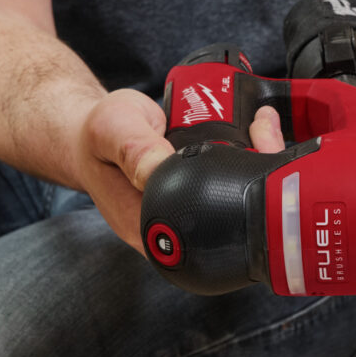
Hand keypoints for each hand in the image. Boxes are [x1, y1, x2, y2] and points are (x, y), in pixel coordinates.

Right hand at [75, 91, 285, 250]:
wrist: (92, 137)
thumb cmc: (95, 138)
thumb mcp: (110, 132)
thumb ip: (133, 149)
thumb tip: (161, 169)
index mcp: (150, 227)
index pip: (207, 228)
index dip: (236, 198)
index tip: (253, 153)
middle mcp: (175, 226)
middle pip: (232, 215)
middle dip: (258, 174)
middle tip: (263, 132)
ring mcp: (190, 210)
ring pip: (238, 197)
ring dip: (259, 162)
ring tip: (263, 127)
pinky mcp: (199, 191)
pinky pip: (231, 180)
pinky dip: (250, 155)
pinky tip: (256, 129)